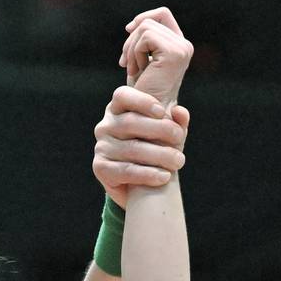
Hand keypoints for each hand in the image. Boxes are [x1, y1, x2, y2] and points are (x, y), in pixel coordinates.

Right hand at [91, 89, 189, 206]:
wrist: (142, 184)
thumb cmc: (156, 149)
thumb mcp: (168, 133)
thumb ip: (177, 121)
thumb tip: (180, 112)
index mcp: (118, 108)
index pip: (122, 96)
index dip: (142, 101)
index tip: (162, 112)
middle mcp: (106, 125)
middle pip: (130, 123)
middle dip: (159, 129)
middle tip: (179, 138)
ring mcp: (101, 146)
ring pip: (131, 148)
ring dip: (159, 155)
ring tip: (178, 161)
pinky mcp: (100, 168)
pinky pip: (125, 170)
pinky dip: (147, 174)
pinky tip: (164, 176)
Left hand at [119, 7, 193, 106]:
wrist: (144, 119)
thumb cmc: (139, 96)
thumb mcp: (139, 64)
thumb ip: (140, 44)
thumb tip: (132, 25)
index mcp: (178, 46)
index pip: (162, 15)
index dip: (143, 18)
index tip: (128, 30)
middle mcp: (184, 46)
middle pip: (149, 20)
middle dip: (132, 40)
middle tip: (126, 64)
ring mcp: (181, 49)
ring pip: (145, 27)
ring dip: (131, 49)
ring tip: (133, 70)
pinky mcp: (174, 53)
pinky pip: (145, 37)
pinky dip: (135, 53)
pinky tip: (137, 71)